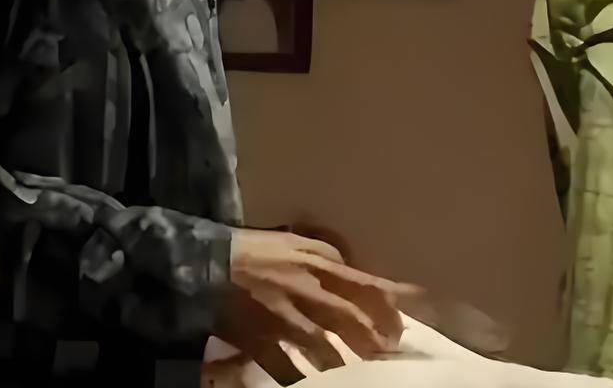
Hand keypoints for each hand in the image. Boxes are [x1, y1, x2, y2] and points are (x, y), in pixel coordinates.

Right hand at [215, 229, 418, 384]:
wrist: (204, 263)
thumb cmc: (253, 250)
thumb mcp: (297, 240)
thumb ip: (328, 254)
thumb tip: (354, 269)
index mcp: (318, 264)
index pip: (367, 285)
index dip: (392, 303)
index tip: (408, 316)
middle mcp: (307, 291)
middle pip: (352, 320)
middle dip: (376, 339)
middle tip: (389, 350)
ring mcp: (283, 319)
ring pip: (325, 347)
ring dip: (346, 362)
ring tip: (361, 371)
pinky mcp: (259, 341)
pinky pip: (285, 368)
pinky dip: (299, 379)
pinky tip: (309, 385)